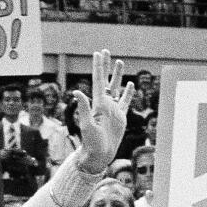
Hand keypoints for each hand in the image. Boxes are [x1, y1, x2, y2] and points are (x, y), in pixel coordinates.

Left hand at [71, 49, 131, 172]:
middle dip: (106, 66)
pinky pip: (125, 102)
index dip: (98, 67)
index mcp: (98, 103)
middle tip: (106, 51)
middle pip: (107, 80)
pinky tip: (130, 85)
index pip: (98, 80)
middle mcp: (105, 104)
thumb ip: (84, 108)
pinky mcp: (121, 117)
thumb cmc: (91, 142)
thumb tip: (76, 92)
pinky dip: (128, 93)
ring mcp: (113, 110)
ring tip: (120, 62)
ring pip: (117, 88)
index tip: (97, 53)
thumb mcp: (87, 125)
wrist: (99, 155)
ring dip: (118, 75)